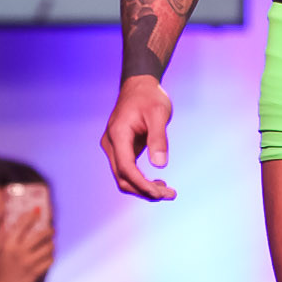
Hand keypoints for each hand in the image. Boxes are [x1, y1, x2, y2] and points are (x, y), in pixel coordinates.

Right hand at [0, 205, 53, 281]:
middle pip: (40, 234)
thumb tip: (5, 218)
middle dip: (49, 230)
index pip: (22, 224)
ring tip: (50, 244)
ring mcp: (28, 262)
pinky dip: (51, 258)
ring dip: (51, 245)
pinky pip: (50, 260)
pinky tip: (48, 257)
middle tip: (51, 229)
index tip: (38, 210)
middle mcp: (18, 251)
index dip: (31, 215)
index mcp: (8, 244)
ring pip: (48, 247)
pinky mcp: (36, 272)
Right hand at [102, 76, 176, 200]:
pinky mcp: (120, 150)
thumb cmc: (150, 98)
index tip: (160, 194)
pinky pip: (127, 172)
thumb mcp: (159, 114)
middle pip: (123, 178)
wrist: (139, 87)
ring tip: (167, 192)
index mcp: (118, 134)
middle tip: (170, 195)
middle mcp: (111, 144)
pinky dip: (141, 181)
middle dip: (145, 191)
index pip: (126, 168)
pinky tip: (158, 183)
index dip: (142, 184)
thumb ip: (158, 138)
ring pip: (124, 178)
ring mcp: (114, 148)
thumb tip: (160, 165)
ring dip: (143, 189)